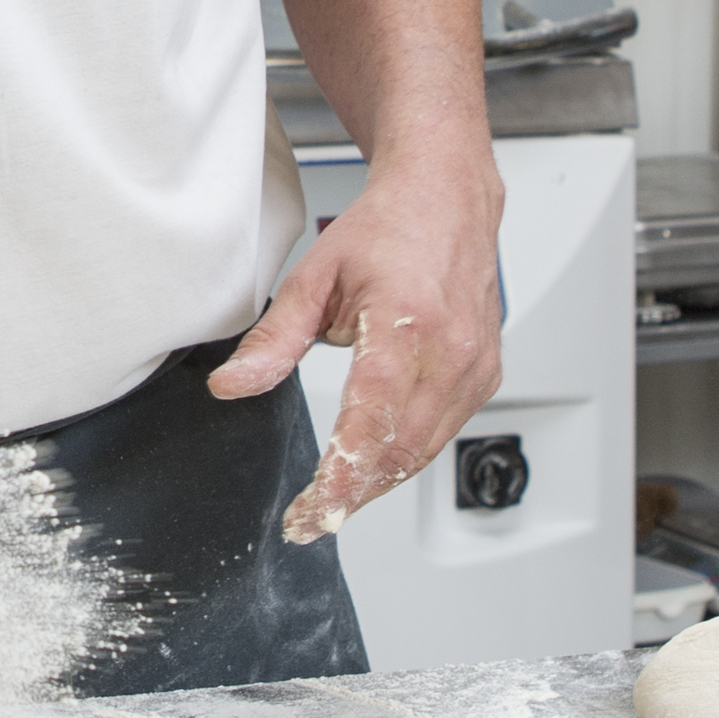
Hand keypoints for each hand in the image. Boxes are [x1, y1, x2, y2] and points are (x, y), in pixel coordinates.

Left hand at [208, 155, 504, 543]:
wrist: (447, 198)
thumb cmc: (389, 229)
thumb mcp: (315, 277)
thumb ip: (274, 340)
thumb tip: (233, 384)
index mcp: (407, 324)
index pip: (373, 422)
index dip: (341, 478)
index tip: (311, 514)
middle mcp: (451, 350)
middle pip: (400, 450)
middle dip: (352, 494)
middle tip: (310, 519)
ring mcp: (476, 366)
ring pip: (425, 451)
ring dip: (379, 482)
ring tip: (334, 500)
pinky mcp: (485, 375)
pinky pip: (444, 433)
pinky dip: (407, 455)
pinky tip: (376, 463)